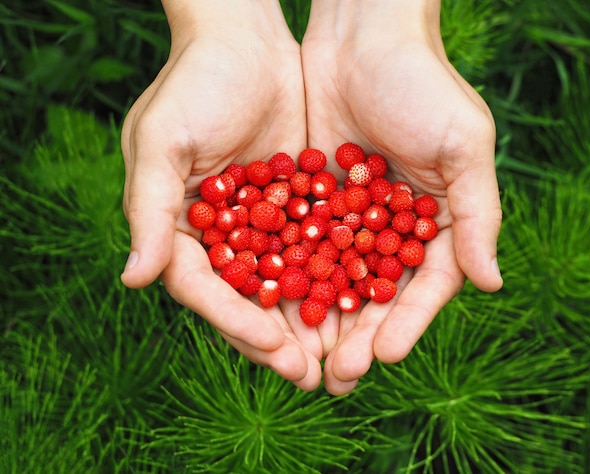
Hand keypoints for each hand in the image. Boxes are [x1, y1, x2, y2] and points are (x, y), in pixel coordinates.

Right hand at [120, 1, 326, 390]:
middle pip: (250, 300)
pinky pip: (318, 249)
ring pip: (289, 284)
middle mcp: (222, 236)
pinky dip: (337, 276)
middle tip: (314, 377)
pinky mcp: (298, 205)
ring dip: (313, 322)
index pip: (207, 291)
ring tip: (342, 358)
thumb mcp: (161, 143)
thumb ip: (148, 211)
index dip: (237, 324)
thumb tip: (134, 281)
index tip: (274, 352)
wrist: (244, 41)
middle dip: (280, 340)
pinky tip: (364, 303)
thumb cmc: (193, 85)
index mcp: (180, 231)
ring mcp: (263, 224)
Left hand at [301, 1, 503, 394]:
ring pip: (333, 282)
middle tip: (335, 379)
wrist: (361, 35)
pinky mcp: (310, 202)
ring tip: (300, 362)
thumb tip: (491, 285)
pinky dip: (287, 279)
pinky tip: (271, 310)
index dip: (406, 323)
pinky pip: (298, 248)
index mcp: (437, 223)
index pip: (424, 287)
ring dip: (318, 323)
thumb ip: (478, 215)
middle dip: (356, 337)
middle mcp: (392, 229)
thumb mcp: (463, 144)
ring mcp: (349, 219)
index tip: (383, 356)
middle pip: (375, 296)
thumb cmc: (422, 83)